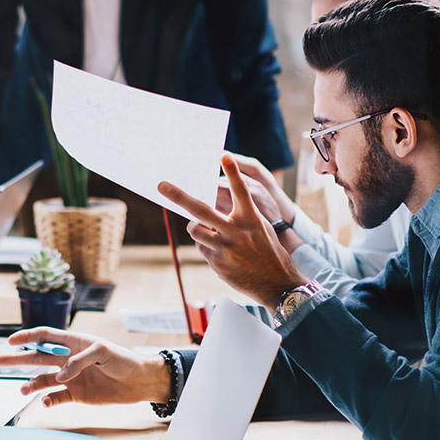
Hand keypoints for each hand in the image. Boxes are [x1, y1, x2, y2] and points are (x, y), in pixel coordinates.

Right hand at [0, 328, 170, 406]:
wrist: (139, 382)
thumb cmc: (123, 359)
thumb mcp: (103, 351)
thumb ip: (79, 360)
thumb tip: (61, 375)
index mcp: (73, 342)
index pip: (45, 336)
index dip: (27, 337)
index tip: (11, 341)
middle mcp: (68, 359)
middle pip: (36, 357)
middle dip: (16, 358)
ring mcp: (70, 377)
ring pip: (42, 379)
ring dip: (30, 383)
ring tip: (22, 389)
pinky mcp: (76, 395)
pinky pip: (56, 397)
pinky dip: (49, 400)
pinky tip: (46, 402)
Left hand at [159, 155, 305, 310]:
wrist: (277, 284)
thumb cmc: (268, 251)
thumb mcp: (260, 228)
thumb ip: (239, 215)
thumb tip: (213, 203)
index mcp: (251, 219)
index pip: (241, 191)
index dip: (233, 173)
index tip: (224, 156)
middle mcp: (237, 232)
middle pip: (202, 210)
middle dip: (179, 196)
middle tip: (162, 185)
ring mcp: (226, 248)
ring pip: (195, 230)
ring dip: (197, 228)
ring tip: (211, 233)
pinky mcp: (218, 263)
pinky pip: (202, 247)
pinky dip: (207, 247)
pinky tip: (223, 254)